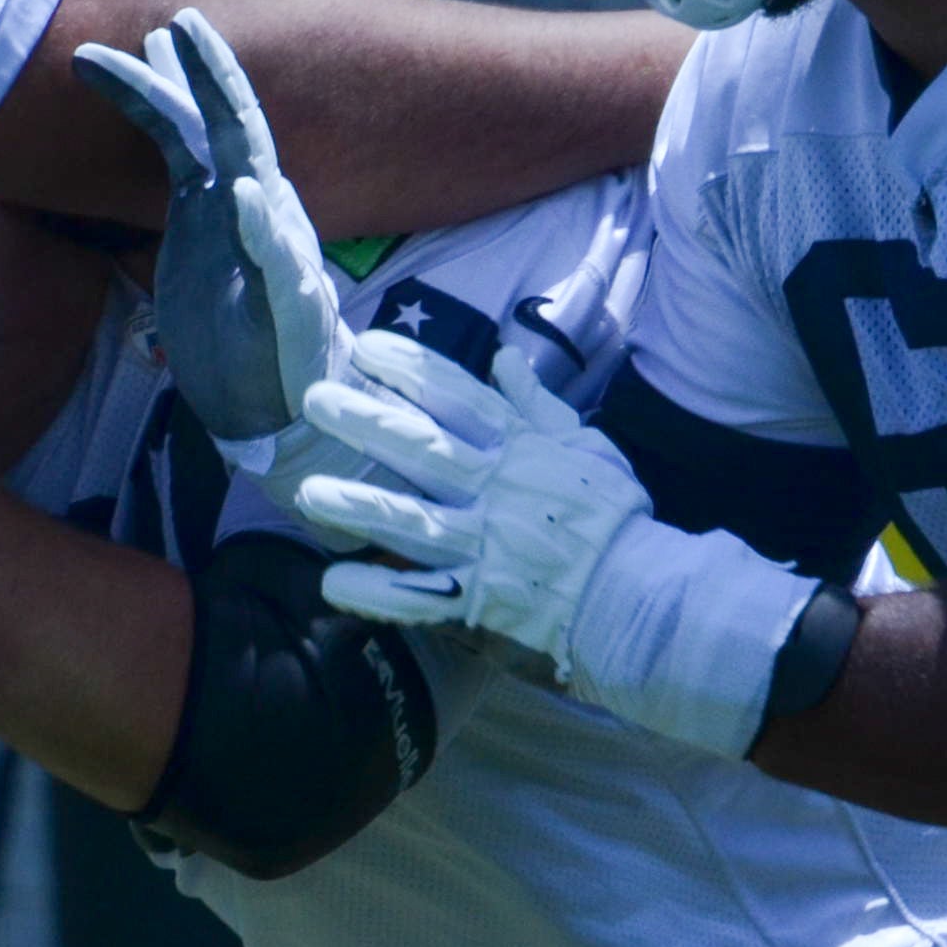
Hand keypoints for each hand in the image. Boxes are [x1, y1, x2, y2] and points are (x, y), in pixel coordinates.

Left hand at [78, 9, 366, 484]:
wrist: (281, 416)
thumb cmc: (234, 341)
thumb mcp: (192, 261)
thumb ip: (184, 208)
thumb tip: (149, 164)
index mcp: (229, 207)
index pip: (195, 131)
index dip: (162, 84)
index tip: (124, 42)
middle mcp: (257, 218)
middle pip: (232, 129)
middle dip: (206, 71)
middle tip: (174, 18)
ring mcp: (276, 257)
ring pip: (256, 176)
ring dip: (230, 121)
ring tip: (205, 79)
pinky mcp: (287, 309)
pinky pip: (275, 260)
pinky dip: (260, 225)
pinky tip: (243, 192)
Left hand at [293, 333, 824, 759]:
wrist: (639, 590)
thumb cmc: (611, 515)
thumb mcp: (585, 444)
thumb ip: (536, 405)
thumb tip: (504, 357)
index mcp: (518, 448)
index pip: (457, 397)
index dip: (410, 369)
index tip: (364, 347)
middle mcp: (495, 490)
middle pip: (422, 449)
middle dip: (367, 422)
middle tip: (314, 400)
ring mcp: (485, 545)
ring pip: (413, 520)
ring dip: (359, 504)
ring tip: (307, 493)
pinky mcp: (480, 598)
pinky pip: (421, 598)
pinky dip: (379, 593)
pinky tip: (333, 584)